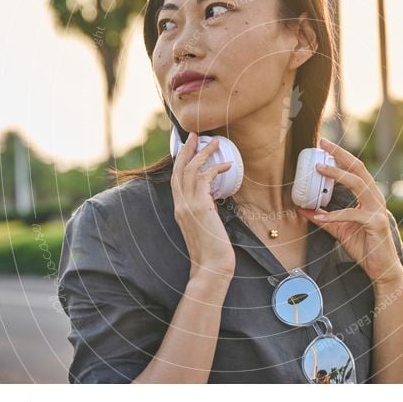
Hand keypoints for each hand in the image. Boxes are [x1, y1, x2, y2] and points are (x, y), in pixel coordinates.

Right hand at [171, 132, 235, 276]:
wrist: (211, 266)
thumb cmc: (211, 250)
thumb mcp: (204, 225)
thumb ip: (203, 209)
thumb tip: (212, 198)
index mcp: (179, 209)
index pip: (176, 178)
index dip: (180, 160)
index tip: (187, 147)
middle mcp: (180, 205)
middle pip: (179, 169)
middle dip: (186, 149)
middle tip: (194, 134)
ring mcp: (188, 205)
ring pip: (191, 170)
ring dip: (203, 153)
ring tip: (214, 142)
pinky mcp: (200, 206)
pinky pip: (205, 178)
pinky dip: (215, 168)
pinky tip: (226, 165)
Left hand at [295, 138, 402, 285]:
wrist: (381, 269)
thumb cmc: (364, 246)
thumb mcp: (339, 229)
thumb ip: (323, 218)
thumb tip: (302, 209)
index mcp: (368, 196)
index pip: (355, 169)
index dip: (340, 155)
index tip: (323, 145)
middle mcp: (375, 198)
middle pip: (359, 168)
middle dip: (340, 154)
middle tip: (322, 143)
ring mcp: (377, 210)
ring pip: (358, 185)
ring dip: (338, 175)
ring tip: (320, 169)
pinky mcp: (376, 224)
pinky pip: (352, 215)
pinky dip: (335, 215)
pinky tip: (320, 216)